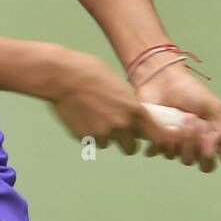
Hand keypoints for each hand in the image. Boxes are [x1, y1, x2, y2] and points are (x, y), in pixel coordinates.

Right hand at [43, 50, 170, 156]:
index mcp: (135, 110)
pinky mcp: (85, 137)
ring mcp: (102, 133)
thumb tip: (130, 114)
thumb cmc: (91, 73)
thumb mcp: (119, 86)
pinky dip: (88, 133)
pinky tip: (81, 115)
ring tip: (92, 115)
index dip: (156, 143)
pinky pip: (91, 140)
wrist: (63, 77)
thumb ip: (127, 104)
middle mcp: (122, 125)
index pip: (157, 137)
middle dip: (124, 142)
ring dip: (104, 136)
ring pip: (108, 143)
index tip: (153, 144)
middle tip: (116, 131)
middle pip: (130, 148)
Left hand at [133, 58, 220, 174]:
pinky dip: (166, 140)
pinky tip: (165, 126)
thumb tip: (213, 153)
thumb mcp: (213, 107)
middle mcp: (200, 147)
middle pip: (206, 166)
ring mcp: (180, 148)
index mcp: (216, 138)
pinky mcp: (161, 144)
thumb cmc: (191, 92)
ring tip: (181, 118)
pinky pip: (165, 153)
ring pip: (186, 159)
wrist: (162, 81)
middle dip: (202, 145)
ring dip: (184, 139)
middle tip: (196, 124)